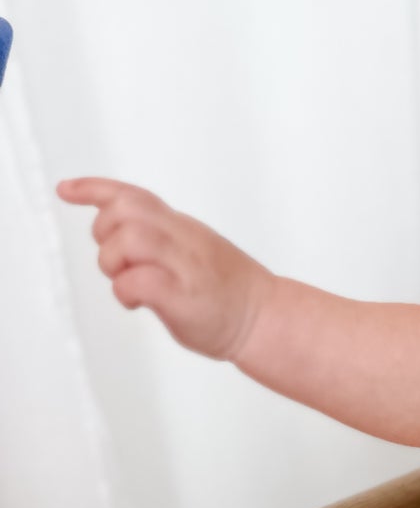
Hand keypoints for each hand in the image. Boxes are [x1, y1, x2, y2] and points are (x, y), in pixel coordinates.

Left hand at [55, 176, 274, 361]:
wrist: (266, 319)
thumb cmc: (227, 293)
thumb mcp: (192, 251)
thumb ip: (160, 238)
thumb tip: (119, 233)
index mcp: (183, 228)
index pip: (134, 195)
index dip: (94, 189)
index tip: (65, 190)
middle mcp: (183, 239)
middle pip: (127, 210)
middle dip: (105, 232)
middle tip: (118, 261)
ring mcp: (185, 267)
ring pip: (130, 239)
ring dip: (115, 262)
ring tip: (129, 282)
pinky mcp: (183, 297)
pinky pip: (139, 280)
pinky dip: (126, 290)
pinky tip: (137, 303)